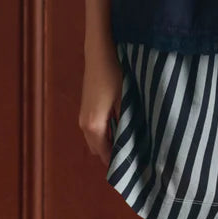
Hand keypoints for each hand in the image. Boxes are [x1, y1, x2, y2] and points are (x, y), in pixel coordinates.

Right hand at [79, 42, 122, 166]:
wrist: (99, 52)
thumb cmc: (114, 74)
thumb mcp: (124, 100)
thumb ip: (125, 123)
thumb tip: (133, 142)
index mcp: (93, 126)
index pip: (104, 154)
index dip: (118, 162)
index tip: (133, 166)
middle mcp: (84, 124)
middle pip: (97, 149)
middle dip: (112, 153)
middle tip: (134, 153)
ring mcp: (83, 115)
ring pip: (95, 138)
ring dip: (108, 141)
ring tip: (130, 139)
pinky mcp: (86, 106)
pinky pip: (94, 128)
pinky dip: (105, 131)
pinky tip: (120, 124)